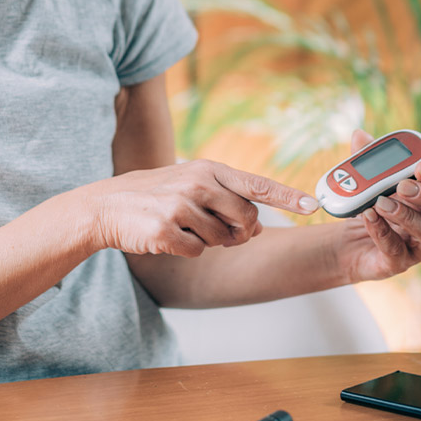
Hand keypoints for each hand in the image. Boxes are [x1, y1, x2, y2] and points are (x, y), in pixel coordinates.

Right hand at [80, 159, 319, 258]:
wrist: (108, 205)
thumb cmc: (155, 195)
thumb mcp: (191, 184)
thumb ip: (225, 199)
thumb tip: (257, 228)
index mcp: (208, 168)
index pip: (256, 183)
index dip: (287, 196)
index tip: (313, 206)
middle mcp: (197, 183)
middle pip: (246, 218)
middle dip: (240, 231)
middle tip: (218, 229)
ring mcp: (181, 207)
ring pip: (222, 239)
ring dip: (208, 241)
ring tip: (183, 226)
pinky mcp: (167, 231)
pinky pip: (198, 252)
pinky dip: (187, 250)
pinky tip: (168, 236)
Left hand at [336, 129, 420, 281]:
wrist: (348, 242)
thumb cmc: (369, 206)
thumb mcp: (365, 181)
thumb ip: (366, 159)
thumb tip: (359, 135)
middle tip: (403, 185)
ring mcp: (418, 245)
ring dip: (405, 214)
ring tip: (380, 202)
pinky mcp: (398, 262)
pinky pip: (396, 249)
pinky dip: (382, 231)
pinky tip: (368, 216)